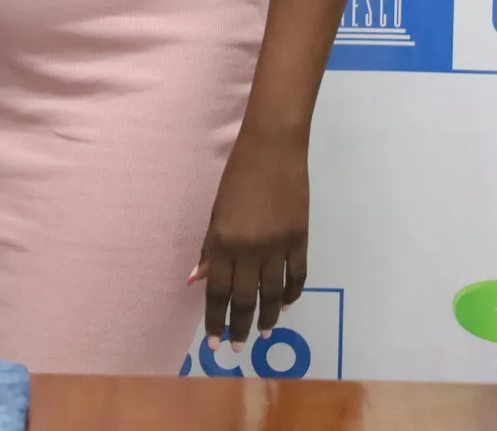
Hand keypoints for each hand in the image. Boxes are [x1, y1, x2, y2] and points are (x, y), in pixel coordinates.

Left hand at [194, 129, 308, 347]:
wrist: (274, 148)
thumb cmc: (238, 175)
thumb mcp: (216, 211)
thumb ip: (210, 248)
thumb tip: (195, 280)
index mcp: (225, 241)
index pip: (218, 291)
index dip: (215, 319)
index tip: (214, 341)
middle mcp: (251, 249)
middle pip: (245, 299)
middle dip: (239, 326)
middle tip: (236, 347)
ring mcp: (279, 246)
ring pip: (273, 294)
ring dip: (267, 317)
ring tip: (263, 333)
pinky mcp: (301, 240)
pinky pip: (297, 277)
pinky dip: (292, 295)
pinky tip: (285, 305)